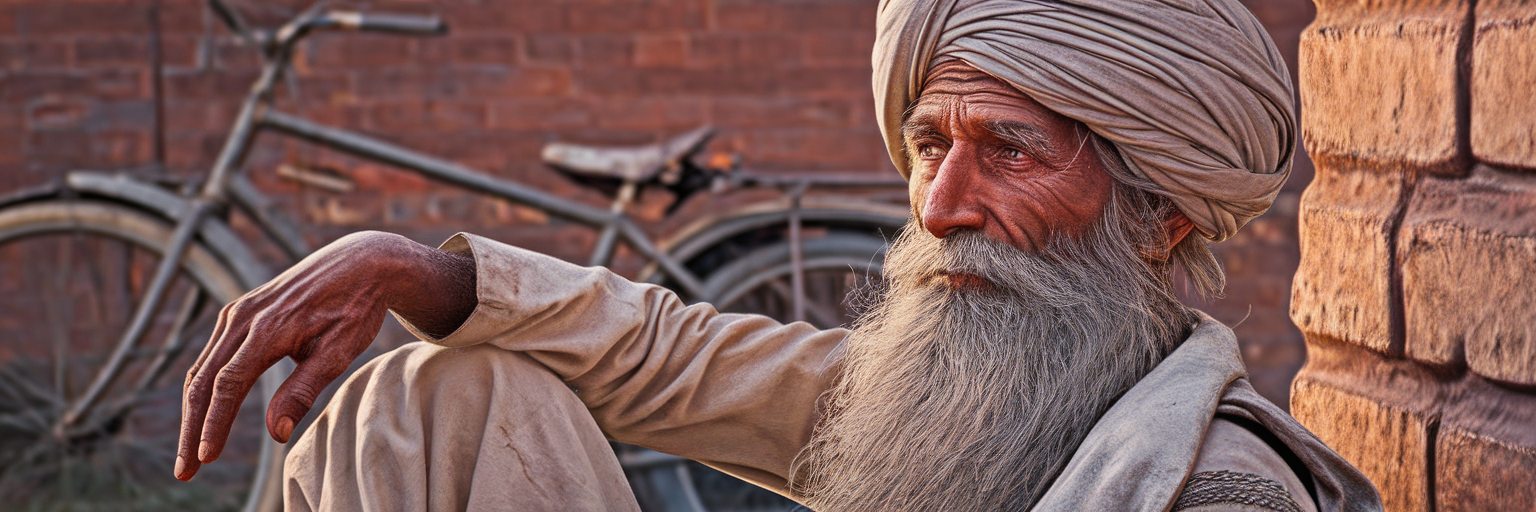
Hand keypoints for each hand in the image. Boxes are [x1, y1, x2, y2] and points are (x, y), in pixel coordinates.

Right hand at [174, 231, 430, 480]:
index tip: (205, 458)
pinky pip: (212, 356)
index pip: (228, 384)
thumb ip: (304, 390)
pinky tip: (204, 416)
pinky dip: (203, 388)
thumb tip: (276, 433)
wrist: (359, 262)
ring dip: (193, 413)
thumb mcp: (339, 351)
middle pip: (204, 381)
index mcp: (268, 328)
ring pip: (202, 369)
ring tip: (192, 454)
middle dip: (192, 429)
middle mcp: (243, 317)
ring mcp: (236, 313)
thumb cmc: (355, 308)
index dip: (214, 423)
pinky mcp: (238, 313)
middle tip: (186, 473)